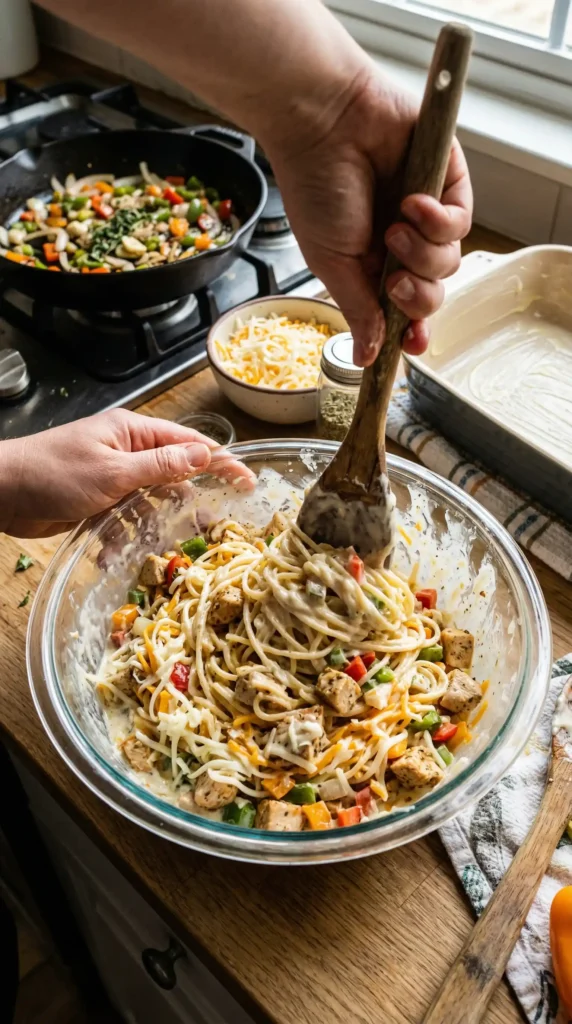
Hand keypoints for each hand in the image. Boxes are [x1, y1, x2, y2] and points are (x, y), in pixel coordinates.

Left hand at [0, 409, 252, 537]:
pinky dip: (122, 536)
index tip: (248, 480)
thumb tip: (205, 454)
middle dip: (190, 499)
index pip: (189, 443)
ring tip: (163, 545)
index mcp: (133, 432)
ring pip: (149, 500)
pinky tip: (115, 554)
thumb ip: (161, 465)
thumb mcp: (113, 471)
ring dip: (152, 523)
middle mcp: (126, 451)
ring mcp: (112, 476)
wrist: (1, 492)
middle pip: (174, 473)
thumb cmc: (54, 473)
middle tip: (212, 524)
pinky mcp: (97, 501)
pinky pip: (123, 519)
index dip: (221, 461)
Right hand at [265, 67, 471, 366]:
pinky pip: (460, 221)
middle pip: (431, 293)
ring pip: (448, 262)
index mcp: (370, 264)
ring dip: (421, 253)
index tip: (411, 345)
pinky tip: (412, 204)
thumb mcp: (332, 264)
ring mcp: (426, 213)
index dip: (411, 330)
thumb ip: (357, 311)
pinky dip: (438, 221)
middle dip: (416, 296)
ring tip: (394, 228)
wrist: (323, 123)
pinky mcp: (448, 181)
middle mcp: (401, 242)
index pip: (404, 309)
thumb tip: (364, 358)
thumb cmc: (315, 188)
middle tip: (392, 281)